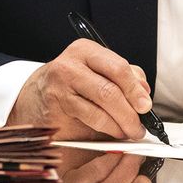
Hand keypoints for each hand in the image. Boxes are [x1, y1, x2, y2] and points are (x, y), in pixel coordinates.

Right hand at [10, 38, 151, 139]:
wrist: (36, 97)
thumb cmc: (72, 85)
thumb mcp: (98, 73)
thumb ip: (123, 77)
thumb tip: (144, 90)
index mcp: (86, 50)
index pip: (118, 67)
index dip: (135, 89)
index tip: (146, 106)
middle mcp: (71, 64)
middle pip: (110, 88)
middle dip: (130, 111)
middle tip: (140, 124)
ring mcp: (60, 84)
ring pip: (101, 105)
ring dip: (121, 123)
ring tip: (130, 130)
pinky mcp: (56, 104)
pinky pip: (90, 118)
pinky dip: (107, 128)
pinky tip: (114, 131)